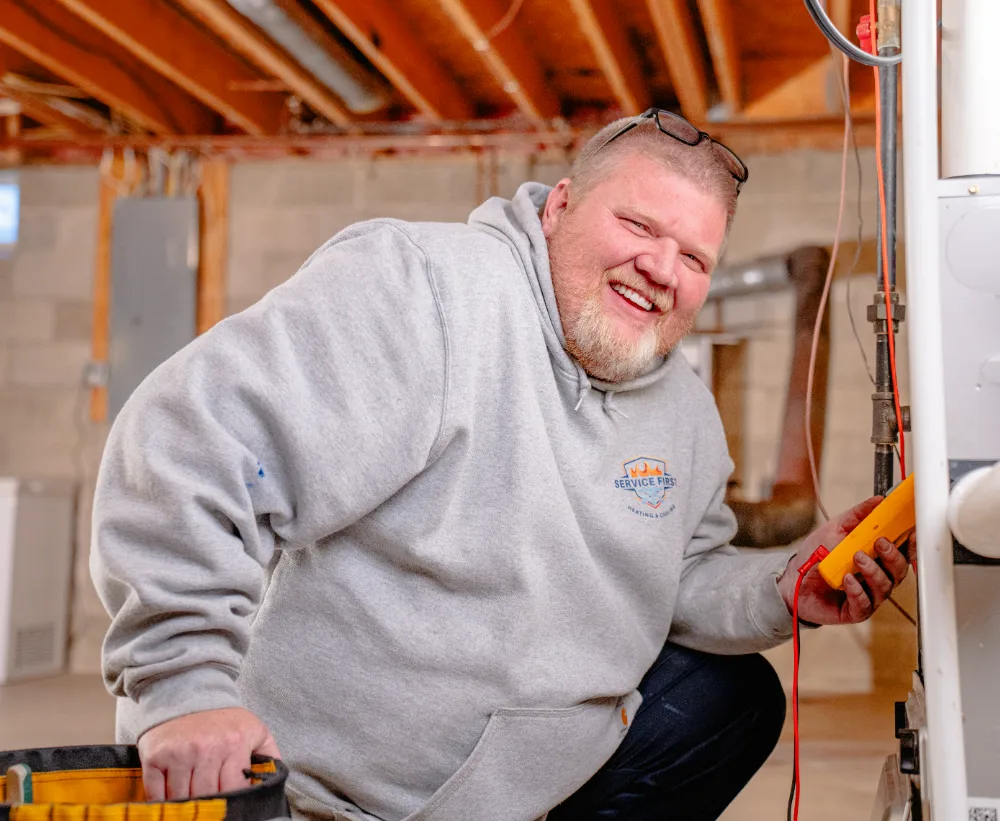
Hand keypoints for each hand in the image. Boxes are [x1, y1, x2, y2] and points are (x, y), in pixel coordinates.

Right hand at [138, 707, 280, 800]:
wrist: (188, 690)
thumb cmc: (224, 718)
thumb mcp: (255, 730)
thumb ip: (270, 755)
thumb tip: (276, 781)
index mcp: (234, 744)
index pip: (234, 789)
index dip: (232, 802)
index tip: (230, 806)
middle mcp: (206, 749)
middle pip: (207, 797)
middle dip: (209, 805)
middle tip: (209, 808)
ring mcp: (179, 753)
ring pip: (182, 799)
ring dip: (186, 805)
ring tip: (192, 804)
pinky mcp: (155, 756)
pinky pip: (156, 793)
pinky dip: (162, 803)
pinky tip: (171, 802)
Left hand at [776, 497, 910, 625]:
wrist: (791, 579)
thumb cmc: (817, 555)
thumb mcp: (835, 529)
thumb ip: (857, 516)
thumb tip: (878, 500)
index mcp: (877, 558)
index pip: (903, 553)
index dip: (910, 544)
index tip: (910, 532)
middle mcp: (877, 578)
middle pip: (899, 571)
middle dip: (893, 556)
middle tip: (879, 543)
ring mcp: (868, 595)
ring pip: (884, 587)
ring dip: (873, 571)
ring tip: (857, 558)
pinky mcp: (855, 611)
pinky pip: (864, 604)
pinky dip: (858, 591)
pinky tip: (848, 580)